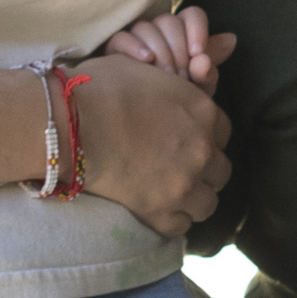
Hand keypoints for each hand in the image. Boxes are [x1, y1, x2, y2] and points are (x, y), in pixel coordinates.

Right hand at [64, 55, 231, 238]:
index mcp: (202, 112)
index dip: (205, 137)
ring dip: (194, 199)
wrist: (73, 123)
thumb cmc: (101, 88)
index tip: (188, 140)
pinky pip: (180, 226)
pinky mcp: (160, 211)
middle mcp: (202, 150)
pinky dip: (172, 221)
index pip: (223, 132)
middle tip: (180, 168)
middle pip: (220, 170)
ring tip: (172, 194)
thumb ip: (170, 87)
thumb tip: (165, 93)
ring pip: (208, 203)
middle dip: (204, 170)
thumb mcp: (146, 71)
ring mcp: (184, 184)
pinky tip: (158, 211)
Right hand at [102, 5, 236, 93]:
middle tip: (181, 76)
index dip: (197, 29)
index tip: (198, 53)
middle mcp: (160, 32)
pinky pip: (121, 38)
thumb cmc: (175, 104)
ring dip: (159, 51)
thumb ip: (209, 70)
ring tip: (165, 75)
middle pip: (169, 21)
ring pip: (146, 27)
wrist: (142, 122)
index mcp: (183, 36)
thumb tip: (230, 40)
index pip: (192, 15)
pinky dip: (135, 47)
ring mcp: (136, 39)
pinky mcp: (115, 50)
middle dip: (177, 49)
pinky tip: (146, 62)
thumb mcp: (197, 92)